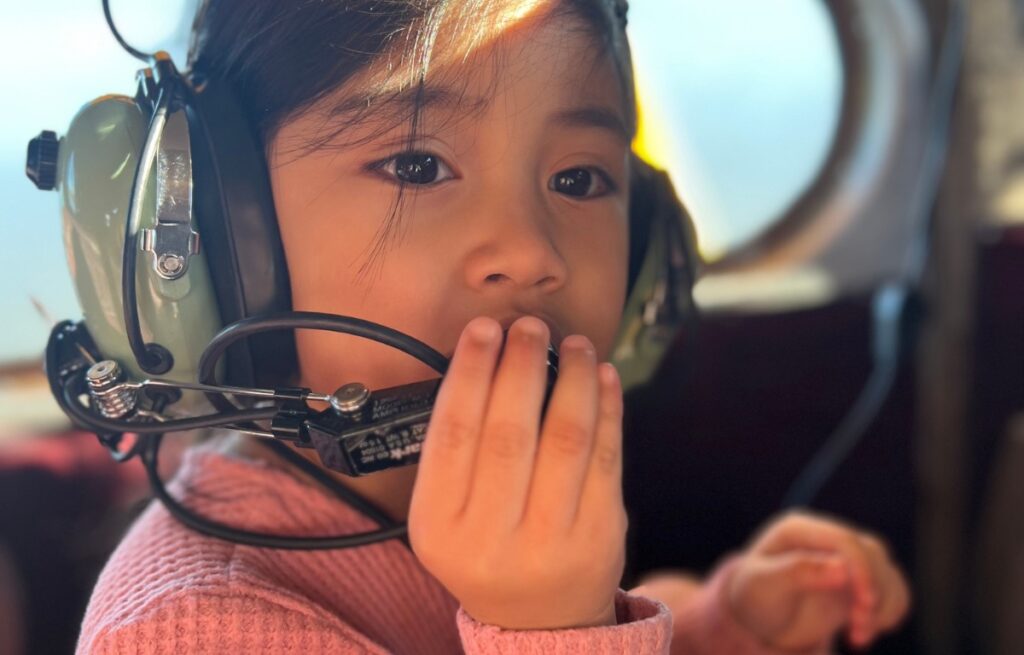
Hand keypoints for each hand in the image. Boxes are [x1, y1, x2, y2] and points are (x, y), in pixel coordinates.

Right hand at [408, 316, 627, 629]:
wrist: (538, 621)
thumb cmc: (488, 547)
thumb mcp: (448, 514)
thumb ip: (458, 451)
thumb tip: (491, 358)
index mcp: (439, 525)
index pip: (452, 432)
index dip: (469, 372)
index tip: (483, 329)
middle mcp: (490, 536)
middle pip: (509, 431)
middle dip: (521, 365)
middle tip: (530, 327)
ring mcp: (548, 540)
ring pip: (565, 437)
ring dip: (573, 378)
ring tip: (575, 345)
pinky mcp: (599, 536)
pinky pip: (606, 456)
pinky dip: (607, 407)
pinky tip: (603, 376)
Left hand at [727, 512, 910, 651]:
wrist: (757, 620)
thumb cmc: (755, 599)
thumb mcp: (765, 587)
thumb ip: (799, 573)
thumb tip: (843, 567)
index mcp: (798, 529)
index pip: (845, 539)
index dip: (863, 570)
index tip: (866, 605)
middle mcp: (824, 538)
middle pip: (871, 555)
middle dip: (874, 593)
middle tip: (859, 631)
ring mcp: (842, 558)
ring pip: (885, 571)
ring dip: (883, 606)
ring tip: (858, 636)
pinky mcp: (855, 580)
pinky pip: (890, 588)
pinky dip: (890, 611)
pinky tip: (866, 632)